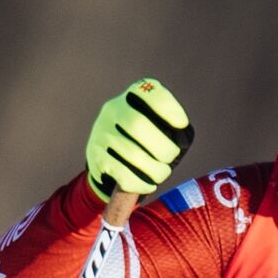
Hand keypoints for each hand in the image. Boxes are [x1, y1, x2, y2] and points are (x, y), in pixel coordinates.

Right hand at [85, 77, 194, 201]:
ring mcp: (102, 132)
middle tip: (170, 157)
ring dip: (155, 169)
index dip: (168, 107)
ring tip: (162, 173)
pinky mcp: (96, 157)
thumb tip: (179, 142)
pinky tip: (149, 185)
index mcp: (133, 96)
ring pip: (131, 153)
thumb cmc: (148, 143)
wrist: (111, 162)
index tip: (181, 124)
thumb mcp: (159, 127)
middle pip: (137, 125)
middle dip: (162, 147)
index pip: (149, 91)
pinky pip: (122, 173)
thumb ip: (174, 130)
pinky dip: (141, 183)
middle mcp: (113, 109)